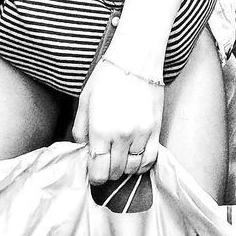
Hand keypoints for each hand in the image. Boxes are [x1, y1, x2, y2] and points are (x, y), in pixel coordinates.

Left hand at [72, 55, 162, 183]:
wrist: (135, 59)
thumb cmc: (107, 77)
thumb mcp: (84, 102)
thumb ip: (80, 130)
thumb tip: (84, 149)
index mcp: (100, 130)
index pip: (98, 171)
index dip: (95, 176)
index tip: (94, 171)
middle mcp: (121, 136)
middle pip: (115, 172)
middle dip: (108, 172)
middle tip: (105, 162)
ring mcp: (140, 134)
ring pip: (133, 168)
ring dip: (125, 168)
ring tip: (120, 157)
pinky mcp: (155, 129)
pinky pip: (150, 159)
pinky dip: (142, 164)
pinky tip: (135, 156)